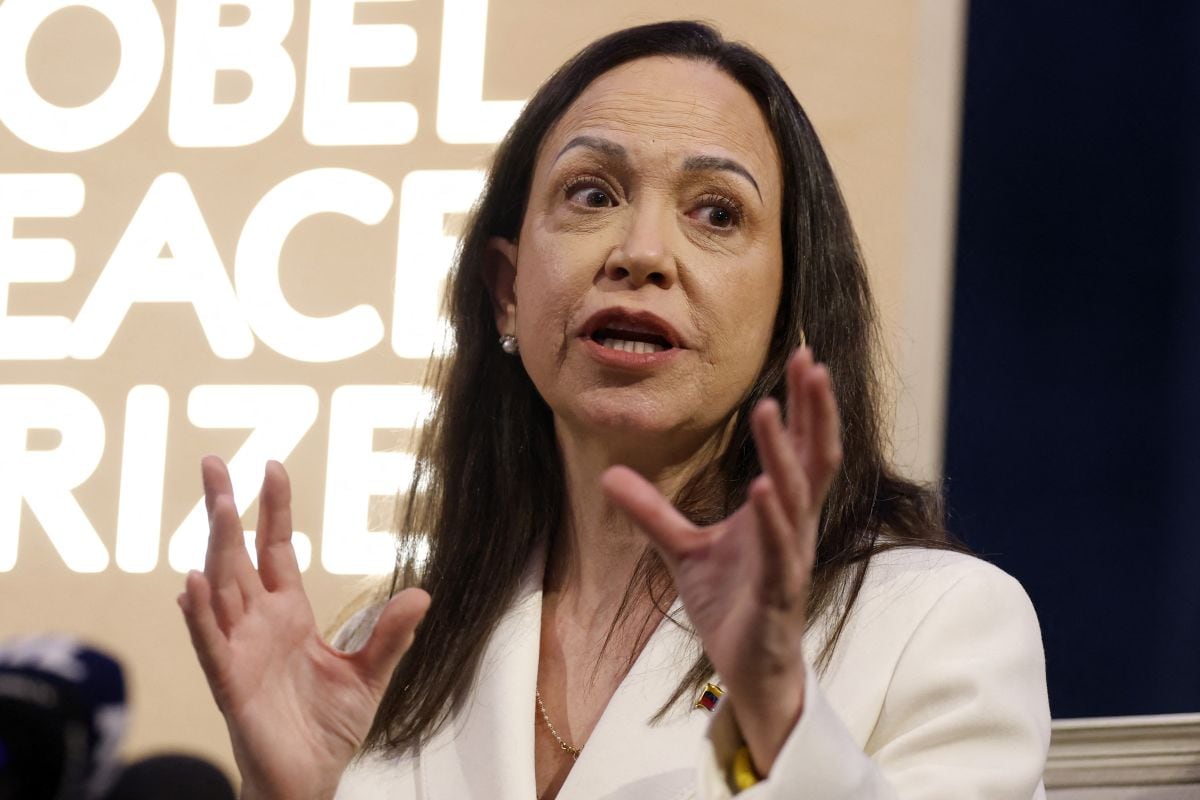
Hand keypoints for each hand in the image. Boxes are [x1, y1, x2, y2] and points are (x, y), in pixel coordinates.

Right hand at [179, 457, 429, 799]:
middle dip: (227, 509)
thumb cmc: (329, 728)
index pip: (276, 550)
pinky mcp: (230, 681)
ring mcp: (240, 649)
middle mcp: (259, 623)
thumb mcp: (370, 674)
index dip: (273, 510)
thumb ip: (391, 635)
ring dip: (217, 545)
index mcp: (290, 614)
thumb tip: (423, 593)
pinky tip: (193, 581)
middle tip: (214, 462)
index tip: (271, 467)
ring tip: (220, 503)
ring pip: (221, 587)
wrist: (309, 778)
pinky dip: (200, 613)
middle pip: (238, 555)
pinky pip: (211, 641)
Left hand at [602, 348, 840, 774]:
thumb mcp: (682, 550)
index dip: (803, 404)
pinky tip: (763, 487)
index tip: (801, 356)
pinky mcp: (778, 594)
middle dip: (812, 410)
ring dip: (783, 453)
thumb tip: (608, 474)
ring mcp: (791, 559)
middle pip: (812, 459)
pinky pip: (780, 551)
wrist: (747, 670)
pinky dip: (773, 519)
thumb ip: (652, 511)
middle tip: (807, 360)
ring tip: (769, 408)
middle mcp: (794, 527)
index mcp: (780, 511)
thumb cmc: (729, 605)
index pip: (799, 447)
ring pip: (795, 498)